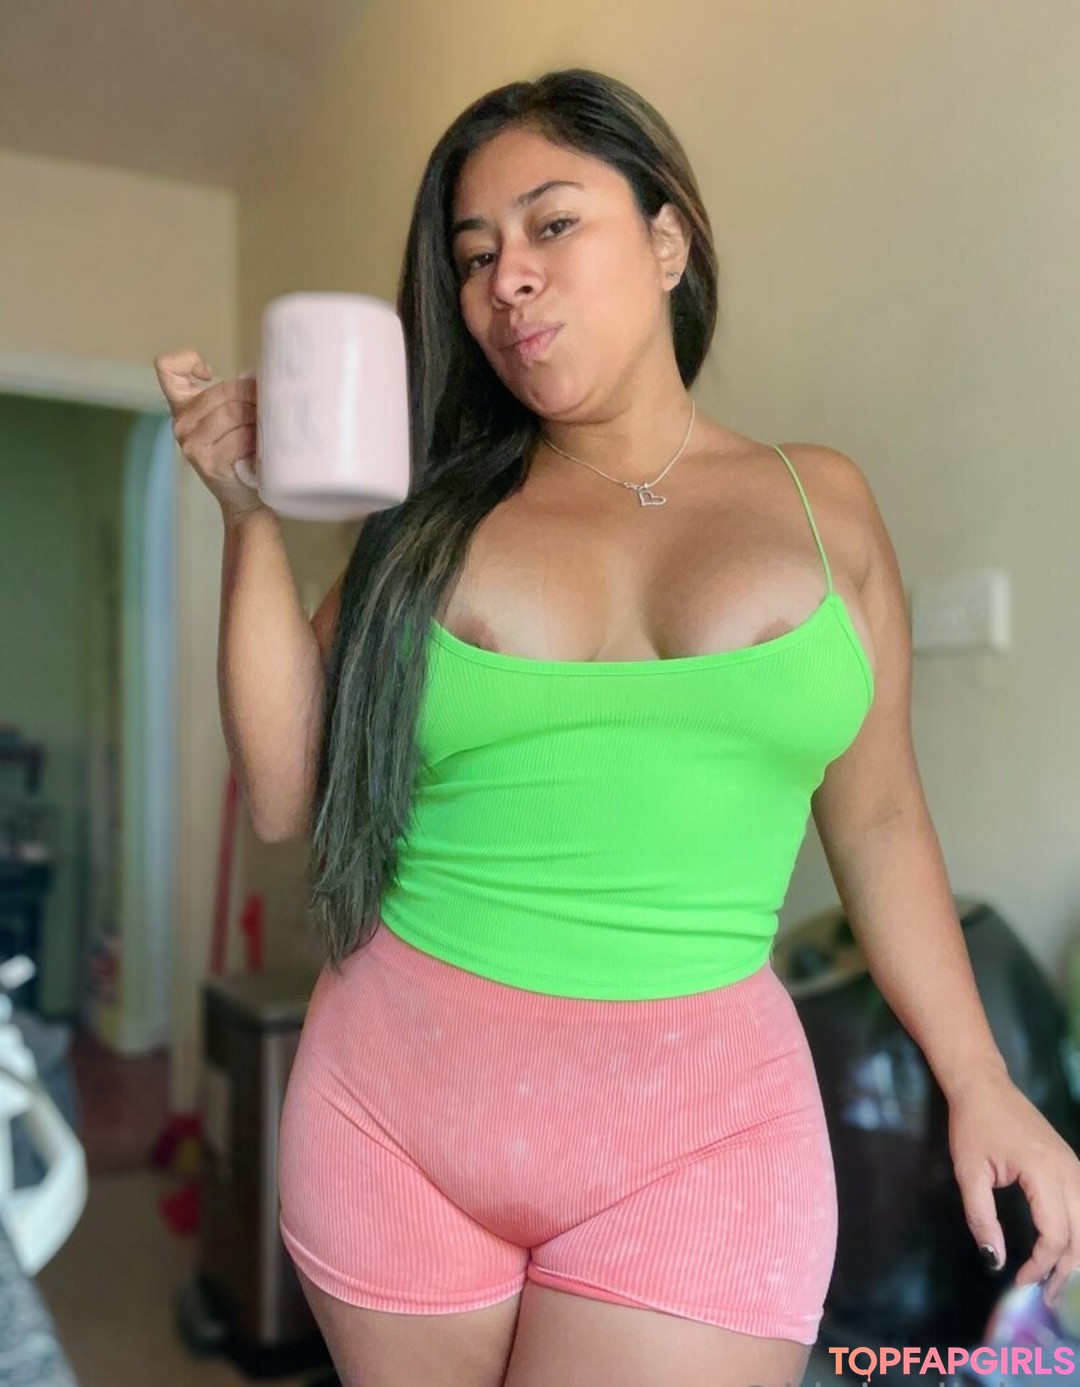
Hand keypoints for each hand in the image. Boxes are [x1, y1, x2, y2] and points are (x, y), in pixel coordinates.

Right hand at [153, 348, 264, 521]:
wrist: (244, 495)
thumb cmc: (241, 450)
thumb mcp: (230, 418)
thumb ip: (233, 394)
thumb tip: (258, 376)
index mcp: (182, 405)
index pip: (166, 367)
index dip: (187, 360)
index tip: (209, 373)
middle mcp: (180, 423)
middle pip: (222, 391)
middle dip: (251, 395)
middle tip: (267, 406)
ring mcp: (190, 443)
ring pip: (233, 413)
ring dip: (257, 418)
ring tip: (265, 427)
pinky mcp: (207, 461)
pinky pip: (240, 438)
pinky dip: (256, 439)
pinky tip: (259, 447)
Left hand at [948, 1068, 1079, 1306]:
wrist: (984, 1085)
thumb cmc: (973, 1125)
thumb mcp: (968, 1172)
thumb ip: (981, 1218)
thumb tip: (994, 1260)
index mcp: (1044, 1172)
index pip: (1055, 1234)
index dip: (1041, 1265)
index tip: (1019, 1281)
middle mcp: (1069, 1171)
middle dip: (1067, 1271)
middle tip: (1046, 1297)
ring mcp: (1075, 1167)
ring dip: (1077, 1256)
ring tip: (1057, 1282)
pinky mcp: (1072, 1166)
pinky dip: (1079, 1234)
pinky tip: (1066, 1251)